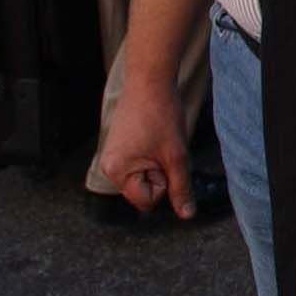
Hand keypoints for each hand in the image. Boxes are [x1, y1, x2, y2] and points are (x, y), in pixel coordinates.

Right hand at [97, 77, 197, 218]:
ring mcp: (112, 156)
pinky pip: (140, 163)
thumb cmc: (162, 115)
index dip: (163, 183)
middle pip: (143, 190)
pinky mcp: (118, 146)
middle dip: (159, 172)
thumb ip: (180, 188)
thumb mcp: (176, 156)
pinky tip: (152, 133)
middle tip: (161, 145)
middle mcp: (108, 167)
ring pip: (144, 176)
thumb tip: (186, 215)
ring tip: (157, 138)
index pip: (146, 201)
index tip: (163, 157)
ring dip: (157, 162)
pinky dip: (151, 153)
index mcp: (116, 172)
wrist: (149, 79)